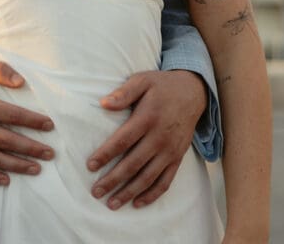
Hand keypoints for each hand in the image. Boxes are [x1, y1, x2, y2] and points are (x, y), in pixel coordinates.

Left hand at [87, 69, 205, 208]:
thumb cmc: (162, 86)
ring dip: (130, 192)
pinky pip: (165, 181)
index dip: (106, 154)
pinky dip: (152, 195)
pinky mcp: (178, 158)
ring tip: (112, 204)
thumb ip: (123, 93)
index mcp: (148, 117)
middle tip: (96, 192)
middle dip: (113, 180)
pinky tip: (137, 203)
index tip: (90, 166)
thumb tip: (103, 103)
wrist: (193, 92)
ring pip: (148, 177)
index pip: (123, 140)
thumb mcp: (142, 80)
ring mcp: (170, 150)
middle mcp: (160, 137)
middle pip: (133, 164)